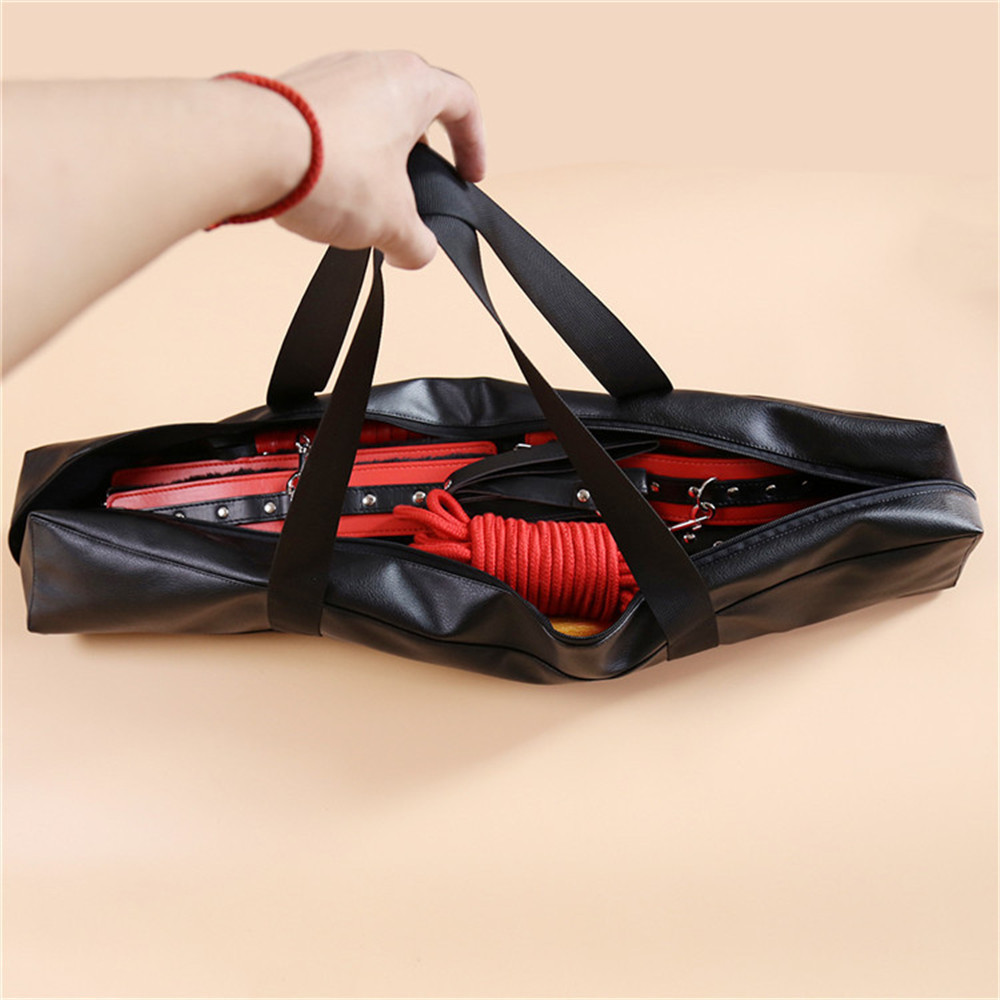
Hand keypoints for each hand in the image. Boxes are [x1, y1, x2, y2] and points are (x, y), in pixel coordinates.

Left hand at [274, 51, 485, 268]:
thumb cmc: (329, 169)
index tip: (469, 174)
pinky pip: (329, 122)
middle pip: (412, 109)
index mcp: (412, 84)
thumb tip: (417, 253)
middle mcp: (371, 66)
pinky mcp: (289, 91)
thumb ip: (417, 243)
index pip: (462, 104)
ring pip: (368, 115)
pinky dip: (337, 154)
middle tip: (414, 193)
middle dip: (419, 155)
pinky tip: (326, 190)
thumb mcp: (391, 224)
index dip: (473, 144)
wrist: (248, 151)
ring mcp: (327, 73)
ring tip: (365, 200)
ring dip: (375, 156)